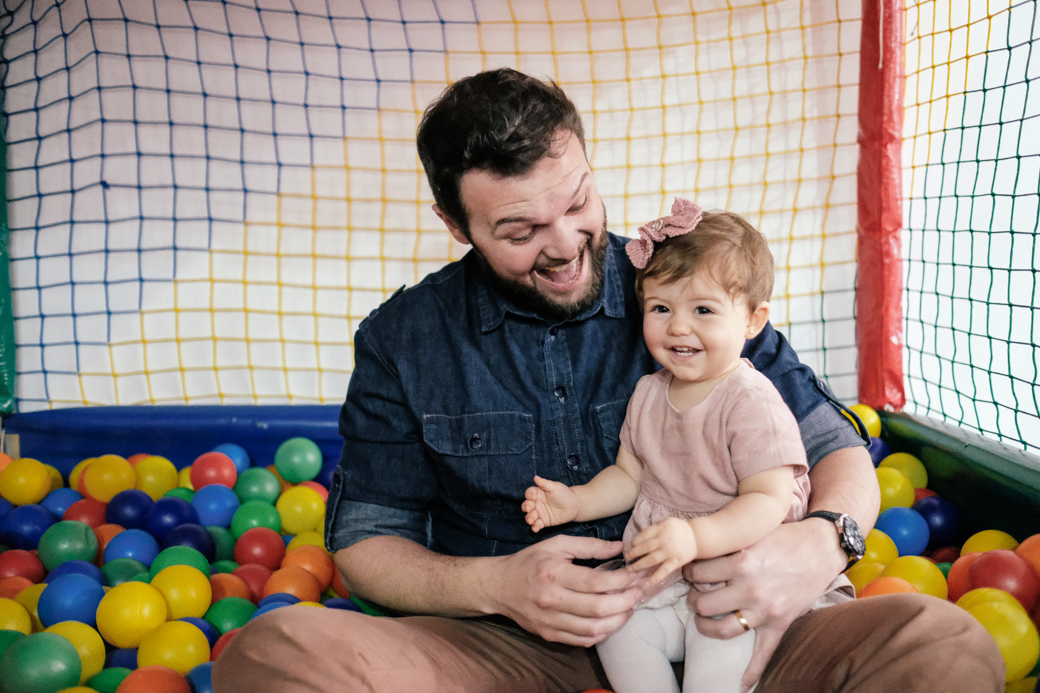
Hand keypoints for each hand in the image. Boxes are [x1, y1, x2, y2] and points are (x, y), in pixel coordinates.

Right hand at [487, 535, 642, 646]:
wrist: (499, 586)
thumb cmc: (530, 561)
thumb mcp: (557, 544)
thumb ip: (589, 545)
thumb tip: (619, 548)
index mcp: (554, 573)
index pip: (595, 582)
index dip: (621, 581)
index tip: (634, 575)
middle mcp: (551, 599)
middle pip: (598, 608)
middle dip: (625, 601)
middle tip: (638, 593)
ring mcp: (549, 621)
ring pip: (593, 629)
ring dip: (618, 621)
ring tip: (629, 608)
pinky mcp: (549, 634)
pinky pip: (582, 640)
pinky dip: (602, 634)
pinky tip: (611, 622)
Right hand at [521, 475, 579, 531]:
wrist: (574, 505)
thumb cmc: (564, 494)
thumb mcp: (555, 487)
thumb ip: (545, 483)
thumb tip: (535, 477)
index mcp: (538, 493)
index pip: (529, 494)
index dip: (529, 495)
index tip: (532, 497)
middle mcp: (537, 503)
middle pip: (526, 505)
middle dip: (526, 507)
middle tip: (529, 509)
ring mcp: (540, 513)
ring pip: (530, 516)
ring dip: (529, 518)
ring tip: (531, 520)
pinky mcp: (544, 521)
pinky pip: (537, 524)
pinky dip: (535, 527)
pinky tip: (535, 528)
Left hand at [625, 517, 697, 585]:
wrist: (698, 537)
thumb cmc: (681, 529)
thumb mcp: (668, 522)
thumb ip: (656, 528)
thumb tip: (641, 537)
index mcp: (661, 528)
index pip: (644, 535)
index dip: (635, 541)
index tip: (630, 546)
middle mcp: (663, 540)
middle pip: (644, 547)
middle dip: (633, 553)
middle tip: (627, 558)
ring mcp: (669, 552)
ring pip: (650, 559)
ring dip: (639, 565)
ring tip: (630, 569)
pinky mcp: (675, 562)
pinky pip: (663, 571)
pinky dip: (655, 578)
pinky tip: (647, 584)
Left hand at [683, 519, 846, 692]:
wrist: (821, 547)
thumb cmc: (784, 536)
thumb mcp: (751, 532)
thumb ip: (727, 543)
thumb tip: (698, 547)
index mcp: (740, 561)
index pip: (697, 573)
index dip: (689, 571)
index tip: (691, 572)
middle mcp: (750, 587)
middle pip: (703, 604)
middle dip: (695, 598)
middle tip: (696, 593)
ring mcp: (765, 608)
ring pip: (722, 629)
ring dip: (706, 627)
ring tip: (703, 619)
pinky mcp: (780, 622)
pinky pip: (764, 652)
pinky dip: (752, 671)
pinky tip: (741, 683)